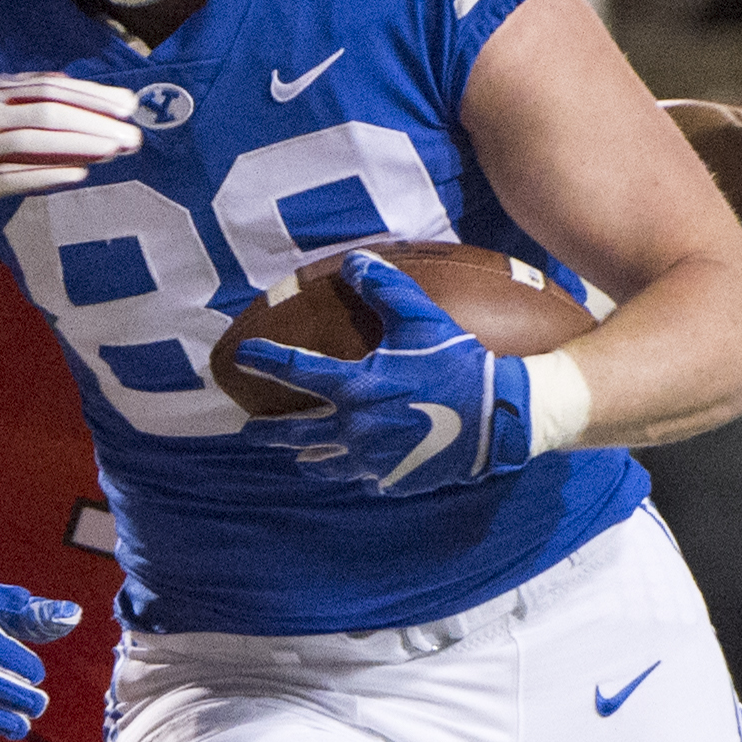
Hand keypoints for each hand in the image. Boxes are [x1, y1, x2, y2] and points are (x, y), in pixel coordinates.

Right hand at [0, 72, 143, 213]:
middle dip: (95, 122)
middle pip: (50, 111)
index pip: (52, 87)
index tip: (127, 105)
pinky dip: (49, 173)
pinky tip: (80, 173)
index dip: (92, 95)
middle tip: (132, 133)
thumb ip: (20, 91)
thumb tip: (71, 87)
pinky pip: (16, 175)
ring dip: (82, 145)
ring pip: (37, 141)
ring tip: (116, 150)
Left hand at [232, 254, 554, 494]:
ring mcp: (371, 461)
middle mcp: (354, 429)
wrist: (499, 416)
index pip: (296, 371)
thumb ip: (385, 289)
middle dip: (267, 433)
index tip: (242, 356)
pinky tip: (353, 468)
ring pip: (325, 465)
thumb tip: (355, 260)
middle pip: (296, 434)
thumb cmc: (458, 364)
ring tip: (300, 458)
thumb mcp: (422, 320)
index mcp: (356, 388)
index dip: (265, 360)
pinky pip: (363, 478)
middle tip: (249, 432)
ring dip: (308, 459)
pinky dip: (354, 471)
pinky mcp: (392, 480)